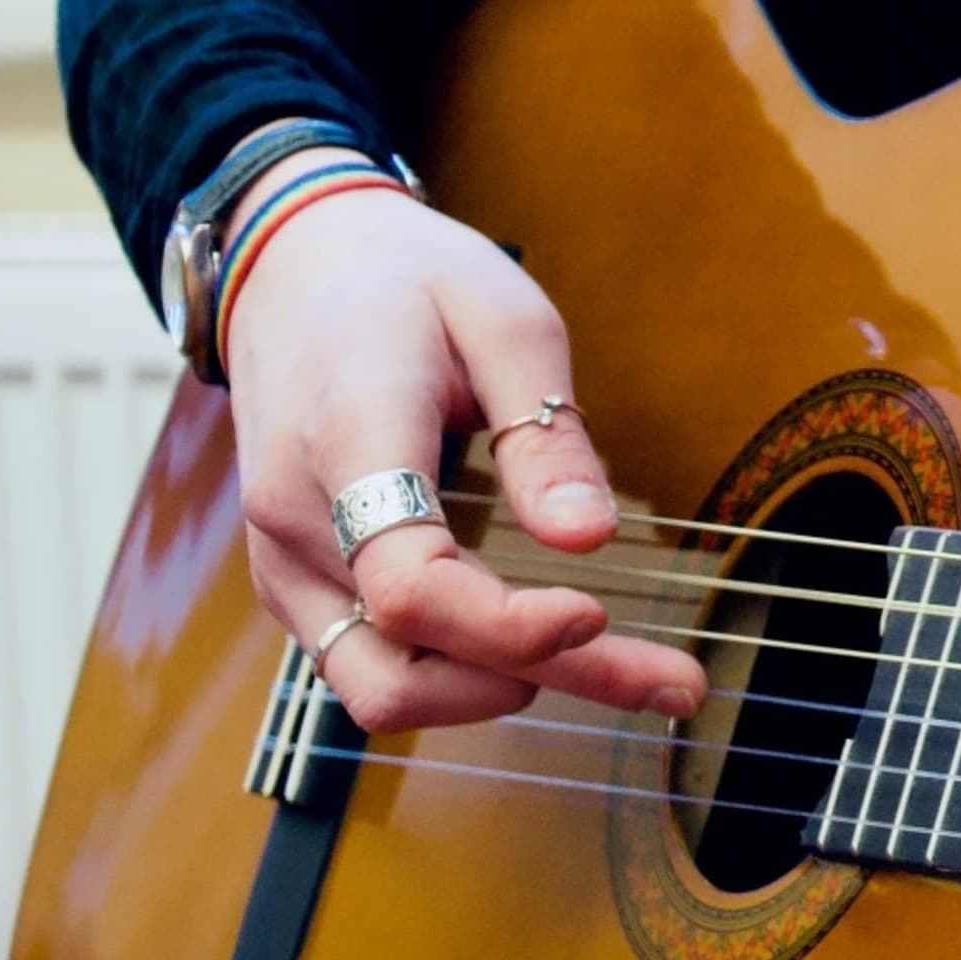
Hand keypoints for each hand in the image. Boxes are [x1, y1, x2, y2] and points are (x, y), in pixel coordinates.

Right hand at [222, 145, 703, 732]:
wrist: (295, 268)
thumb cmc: (409, 282)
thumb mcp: (505, 320)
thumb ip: (545, 434)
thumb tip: (593, 537)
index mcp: (345, 442)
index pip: (410, 586)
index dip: (507, 627)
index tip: (599, 612)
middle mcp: (295, 524)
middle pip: (402, 664)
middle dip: (545, 681)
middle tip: (677, 683)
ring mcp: (283, 562)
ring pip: (382, 685)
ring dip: (504, 691)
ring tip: (629, 668)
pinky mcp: (297, 579)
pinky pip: (370, 660)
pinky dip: (461, 672)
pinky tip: (548, 649)